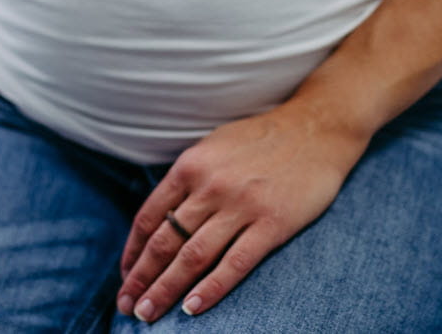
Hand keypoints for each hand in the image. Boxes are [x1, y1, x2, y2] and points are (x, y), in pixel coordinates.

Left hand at [116, 106, 369, 321]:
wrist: (316, 128)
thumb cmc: (261, 140)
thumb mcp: (212, 147)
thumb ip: (187, 180)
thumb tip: (161, 219)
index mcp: (190, 166)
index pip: (148, 218)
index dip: (132, 253)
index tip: (125, 276)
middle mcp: (209, 186)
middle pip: (164, 242)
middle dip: (141, 279)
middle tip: (126, 307)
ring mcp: (240, 206)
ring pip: (192, 257)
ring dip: (165, 289)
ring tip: (147, 314)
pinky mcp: (272, 223)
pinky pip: (235, 263)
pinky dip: (210, 289)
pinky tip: (192, 309)